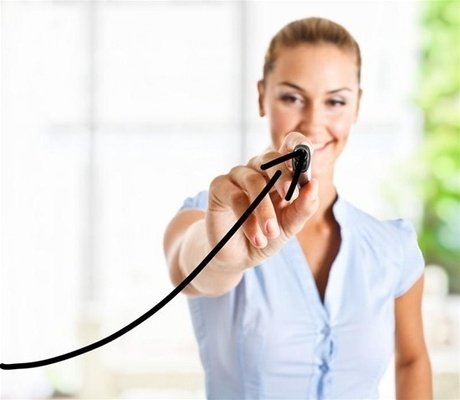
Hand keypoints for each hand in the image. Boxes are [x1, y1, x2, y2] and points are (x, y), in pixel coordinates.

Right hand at [206, 132, 318, 270]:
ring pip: (254, 181)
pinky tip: (257, 238)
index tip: (305, 155)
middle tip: (290, 199)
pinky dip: (248, 220)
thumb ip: (304, 206)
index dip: (298, 144)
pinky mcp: (219, 186)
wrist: (240, 256)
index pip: (290, 144)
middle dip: (283, 178)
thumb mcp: (291, 224)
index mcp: (280, 171)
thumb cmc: (268, 234)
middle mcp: (258, 167)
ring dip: (265, 210)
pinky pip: (236, 197)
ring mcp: (238, 175)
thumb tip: (314, 185)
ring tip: (271, 233)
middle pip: (271, 158)